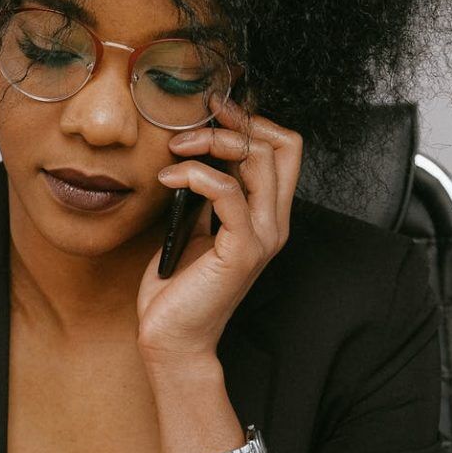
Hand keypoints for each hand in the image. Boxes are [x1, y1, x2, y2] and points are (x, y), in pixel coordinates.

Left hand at [136, 97, 301, 367]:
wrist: (171, 339)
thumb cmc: (177, 289)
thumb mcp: (193, 228)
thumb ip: (205, 196)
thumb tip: (195, 155)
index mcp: (266, 216)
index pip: (284, 148)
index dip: (252, 121)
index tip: (211, 113)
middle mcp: (273, 223)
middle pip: (281, 145)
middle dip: (234, 123)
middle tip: (190, 126)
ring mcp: (262, 237)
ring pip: (259, 160)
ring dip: (211, 143)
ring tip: (174, 149)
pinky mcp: (241, 251)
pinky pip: (228, 192)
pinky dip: (195, 174)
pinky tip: (167, 178)